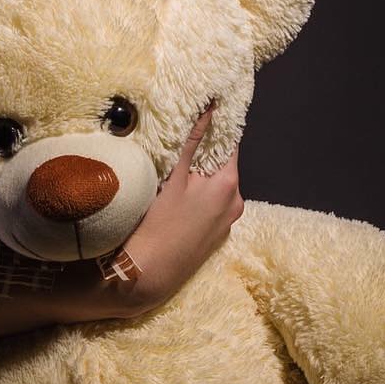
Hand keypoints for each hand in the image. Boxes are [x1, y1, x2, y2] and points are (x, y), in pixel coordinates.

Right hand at [122, 100, 243, 311]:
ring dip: (200, 177)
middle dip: (203, 153)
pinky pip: (211, 207)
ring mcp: (227, 223)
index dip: (217, 127)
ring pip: (216, 187)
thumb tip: (209, 108)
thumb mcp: (173, 177)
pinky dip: (199, 197)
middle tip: (178, 142)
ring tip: (174, 170)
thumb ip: (191, 142)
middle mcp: (236, 204)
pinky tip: (176, 199)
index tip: (203, 114)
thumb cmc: (159, 223)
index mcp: (228, 185)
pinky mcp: (216, 238)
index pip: (230, 143)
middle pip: (222, 166)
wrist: (149, 275)